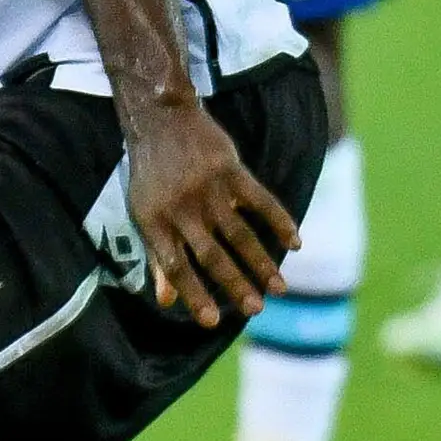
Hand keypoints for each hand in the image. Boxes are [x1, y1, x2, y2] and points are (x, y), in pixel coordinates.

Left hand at [120, 88, 296, 328]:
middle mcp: (182, 209)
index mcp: (156, 223)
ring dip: (261, 263)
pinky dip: (280, 221)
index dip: (194, 295)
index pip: (177, 267)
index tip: (213, 321)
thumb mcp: (145, 214)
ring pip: (239, 234)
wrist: (161, 118)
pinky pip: (260, 201)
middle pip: (212, 256)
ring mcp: (207, 189)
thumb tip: (166, 301)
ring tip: (279, 289)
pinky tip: (295, 242)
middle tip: (256, 310)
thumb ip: (159, 258)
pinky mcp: (230, 170)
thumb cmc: (151, 175)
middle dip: (236, 286)